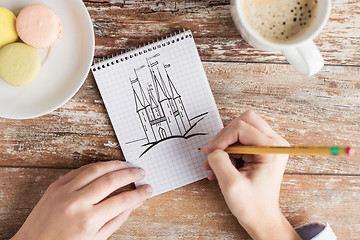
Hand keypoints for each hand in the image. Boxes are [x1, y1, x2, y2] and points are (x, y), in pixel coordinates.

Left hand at [12, 161, 151, 239]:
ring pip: (96, 169)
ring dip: (116, 164)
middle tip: (141, 172)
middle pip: (111, 180)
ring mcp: (65, 191)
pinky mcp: (56, 185)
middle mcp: (77, 203)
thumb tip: (135, 203)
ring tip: (128, 165)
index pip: (122, 201)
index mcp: (89, 221)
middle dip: (131, 174)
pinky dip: (97, 166)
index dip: (139, 193)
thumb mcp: (96, 239)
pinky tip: (107, 166)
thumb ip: (117, 219)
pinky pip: (81, 170)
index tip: (148, 189)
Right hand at [201, 110, 300, 239]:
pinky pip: (240, 140)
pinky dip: (227, 151)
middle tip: (213, 153)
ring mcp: (268, 145)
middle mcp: (274, 143)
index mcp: (272, 149)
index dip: (222, 138)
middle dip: (224, 136)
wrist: (261, 218)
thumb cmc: (252, 206)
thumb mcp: (230, 184)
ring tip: (212, 164)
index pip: (241, 127)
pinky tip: (218, 167)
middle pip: (244, 121)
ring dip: (224, 145)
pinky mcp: (261, 150)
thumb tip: (212, 149)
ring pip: (240, 129)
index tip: (210, 153)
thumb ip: (219, 161)